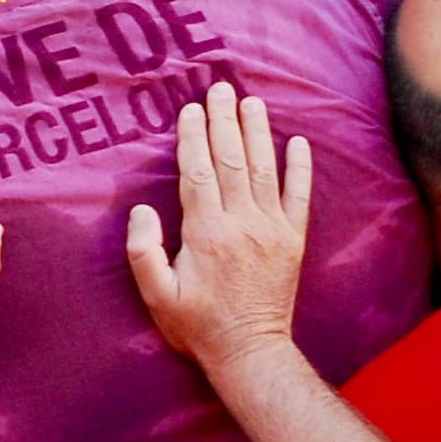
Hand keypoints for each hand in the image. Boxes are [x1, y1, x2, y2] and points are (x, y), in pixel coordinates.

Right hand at [127, 85, 308, 378]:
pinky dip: (300, 168)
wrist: (251, 353)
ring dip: (258, 133)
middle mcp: (242, 224)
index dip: (193, 138)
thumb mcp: (156, 295)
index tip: (189, 109)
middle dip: (224, 121)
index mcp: (206, 233)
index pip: (198, 172)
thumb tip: (140, 210)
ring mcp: (272, 230)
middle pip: (232, 160)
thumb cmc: (196, 325)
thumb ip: (143, 252)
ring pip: (264, 170)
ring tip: (252, 102)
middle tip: (220, 89)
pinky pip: (299, 197)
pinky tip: (299, 143)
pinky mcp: (293, 241)